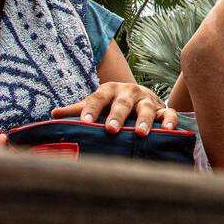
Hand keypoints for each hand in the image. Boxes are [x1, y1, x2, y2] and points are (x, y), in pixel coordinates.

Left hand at [51, 82, 176, 135]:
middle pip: (122, 103)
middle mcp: (129, 92)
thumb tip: (53, 114)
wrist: (141, 95)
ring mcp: (147, 100)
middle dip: (117, 116)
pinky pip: (169, 113)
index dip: (90, 110)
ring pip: (147, 108)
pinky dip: (170, 121)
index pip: (97, 99)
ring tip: (140, 133)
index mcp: (109, 90)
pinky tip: (169, 130)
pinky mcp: (163, 108)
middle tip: (111, 129)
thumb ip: (77, 110)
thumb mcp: (97, 103)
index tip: (84, 123)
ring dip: (145, 120)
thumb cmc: (113, 103)